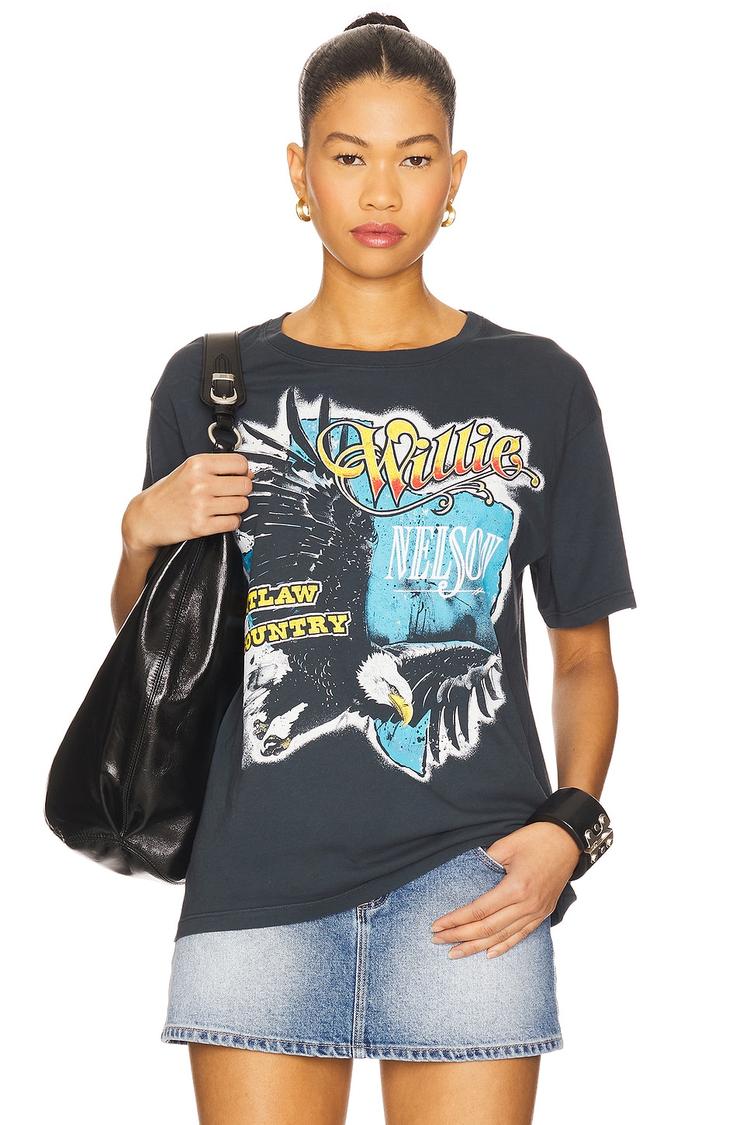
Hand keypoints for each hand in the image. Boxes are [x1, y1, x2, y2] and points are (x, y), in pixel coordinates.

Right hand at [123, 452, 253, 551]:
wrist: (146, 517)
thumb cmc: (169, 493)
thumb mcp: (188, 470)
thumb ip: (217, 468)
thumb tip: (250, 473)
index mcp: (197, 464)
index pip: (240, 463)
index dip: (242, 471)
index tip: (236, 477)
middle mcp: (200, 483)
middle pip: (245, 485)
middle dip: (242, 491)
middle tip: (230, 494)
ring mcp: (201, 505)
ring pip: (242, 504)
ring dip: (237, 507)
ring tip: (223, 507)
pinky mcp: (201, 526)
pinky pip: (233, 522)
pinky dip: (231, 522)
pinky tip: (220, 518)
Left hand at [431, 822, 580, 958]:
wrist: (568, 841)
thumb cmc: (537, 839)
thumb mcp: (507, 844)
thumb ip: (486, 861)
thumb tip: (468, 875)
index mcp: (516, 888)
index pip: (479, 911)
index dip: (456, 920)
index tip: (437, 925)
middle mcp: (527, 905)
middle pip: (487, 928)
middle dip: (460, 936)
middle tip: (437, 940)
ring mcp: (537, 912)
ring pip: (502, 937)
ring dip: (477, 946)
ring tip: (455, 952)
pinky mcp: (543, 913)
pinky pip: (521, 935)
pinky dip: (504, 946)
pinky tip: (488, 954)